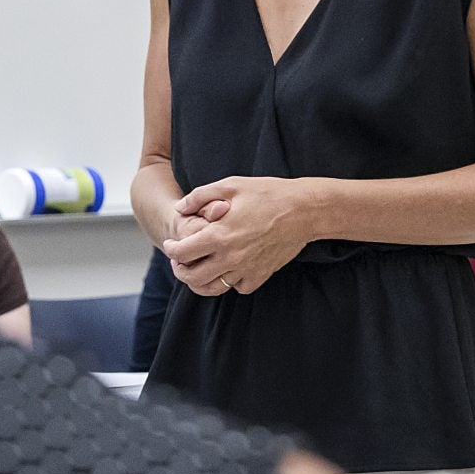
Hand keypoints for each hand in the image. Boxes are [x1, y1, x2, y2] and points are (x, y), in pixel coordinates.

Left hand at [164, 176, 311, 296]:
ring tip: (198, 271)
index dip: (171, 249)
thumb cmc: (267, 193)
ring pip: (214, 287)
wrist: (304, 210)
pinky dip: (231, 282)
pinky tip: (229, 270)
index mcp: (219, 235)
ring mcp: (246, 268)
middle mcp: (231, 257)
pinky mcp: (261, 274)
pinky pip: (239, 288)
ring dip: (201, 282)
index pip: (181, 253)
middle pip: (193, 277)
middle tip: (179, 262)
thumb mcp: (231, 186)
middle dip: (180, 271)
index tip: (171, 244)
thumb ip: (200, 196)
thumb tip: (180, 208)